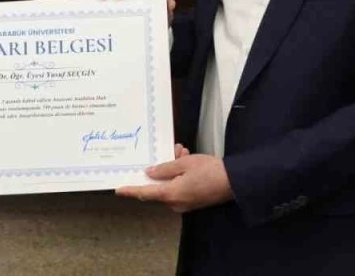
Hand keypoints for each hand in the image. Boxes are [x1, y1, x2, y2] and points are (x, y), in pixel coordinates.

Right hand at [96, 0, 175, 20]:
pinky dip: (92, 14)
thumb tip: (170, 3)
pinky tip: (92, 24)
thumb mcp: (162, 14)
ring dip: (94, 1)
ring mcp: (111, 2)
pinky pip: (96, 10)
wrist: (149, 30)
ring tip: (93, 12)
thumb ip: (166, 9)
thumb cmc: (154, 16)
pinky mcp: (105, 13)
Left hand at [115, 149, 232, 213]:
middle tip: (171, 152)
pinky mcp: (194, 201)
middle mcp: (176, 202)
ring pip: (170, 184)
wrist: (235, 182)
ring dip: (173, 169)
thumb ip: (165, 169)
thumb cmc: (210, 171)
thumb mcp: (185, 164)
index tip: (118, 189)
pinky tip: (186, 159)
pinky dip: (180, 175)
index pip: (145, 193)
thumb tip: (150, 173)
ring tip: (182, 151)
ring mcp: (185, 203)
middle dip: (161, 169)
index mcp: (171, 194)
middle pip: (159, 187)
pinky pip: (180, 187)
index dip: (131, 190)